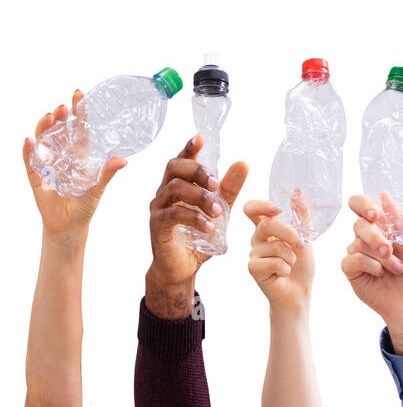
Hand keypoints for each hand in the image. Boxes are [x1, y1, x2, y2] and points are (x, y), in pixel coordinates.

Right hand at [22, 92, 126, 241]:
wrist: (69, 225)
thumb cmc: (85, 206)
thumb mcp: (98, 189)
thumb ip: (107, 173)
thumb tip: (123, 159)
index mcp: (80, 156)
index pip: (79, 129)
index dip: (78, 113)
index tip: (79, 95)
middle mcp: (63, 156)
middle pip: (59, 131)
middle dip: (60, 117)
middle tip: (63, 105)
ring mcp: (48, 165)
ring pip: (44, 141)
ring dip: (44, 128)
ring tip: (49, 116)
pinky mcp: (36, 176)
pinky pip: (29, 161)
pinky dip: (28, 151)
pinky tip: (28, 141)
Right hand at [145, 135, 247, 318]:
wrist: (182, 268)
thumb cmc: (198, 236)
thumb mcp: (220, 211)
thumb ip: (229, 189)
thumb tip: (243, 163)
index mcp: (179, 185)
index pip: (181, 160)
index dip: (189, 147)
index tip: (201, 138)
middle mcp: (165, 192)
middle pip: (174, 167)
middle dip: (197, 171)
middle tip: (215, 183)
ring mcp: (158, 208)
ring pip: (175, 189)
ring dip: (200, 197)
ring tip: (218, 211)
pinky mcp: (157, 225)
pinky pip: (173, 214)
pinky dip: (194, 218)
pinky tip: (209, 226)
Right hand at [245, 196, 312, 312]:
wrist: (300, 292)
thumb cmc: (301, 265)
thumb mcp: (305, 237)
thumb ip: (301, 215)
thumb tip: (298, 191)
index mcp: (266, 228)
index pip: (252, 209)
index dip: (262, 206)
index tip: (279, 210)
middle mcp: (256, 239)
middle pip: (266, 225)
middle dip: (289, 233)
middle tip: (301, 245)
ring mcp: (253, 254)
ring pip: (273, 246)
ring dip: (291, 256)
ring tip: (291, 264)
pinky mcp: (253, 268)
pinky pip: (273, 262)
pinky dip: (286, 268)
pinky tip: (284, 274)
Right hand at [342, 192, 402, 354]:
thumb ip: (399, 217)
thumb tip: (383, 195)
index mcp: (379, 223)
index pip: (360, 204)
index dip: (362, 204)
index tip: (375, 214)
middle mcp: (365, 234)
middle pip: (358, 224)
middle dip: (376, 238)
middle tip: (390, 250)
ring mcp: (356, 251)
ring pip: (357, 243)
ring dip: (381, 256)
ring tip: (397, 267)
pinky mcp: (350, 268)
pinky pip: (352, 259)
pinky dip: (370, 265)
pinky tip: (380, 273)